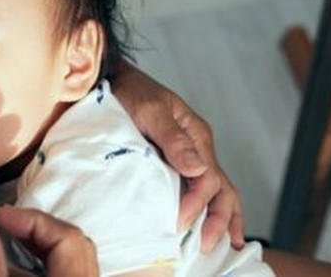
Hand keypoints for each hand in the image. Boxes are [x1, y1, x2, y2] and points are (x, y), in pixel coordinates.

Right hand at [0, 206, 97, 276]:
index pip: (67, 237)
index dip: (32, 220)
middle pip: (75, 244)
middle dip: (39, 227)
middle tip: (4, 223)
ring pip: (75, 260)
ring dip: (43, 245)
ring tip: (11, 239)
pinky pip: (69, 273)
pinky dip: (46, 263)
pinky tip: (21, 266)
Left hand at [111, 62, 244, 252]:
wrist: (109, 83)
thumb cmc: (129, 92)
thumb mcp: (150, 110)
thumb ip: (172, 138)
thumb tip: (197, 168)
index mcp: (197, 136)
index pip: (208, 178)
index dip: (197, 203)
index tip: (180, 221)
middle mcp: (197, 150)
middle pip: (221, 189)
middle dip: (219, 220)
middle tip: (205, 246)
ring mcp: (187, 159)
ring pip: (217, 192)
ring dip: (221, 219)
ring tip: (222, 246)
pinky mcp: (173, 166)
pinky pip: (197, 191)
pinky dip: (206, 212)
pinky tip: (206, 229)